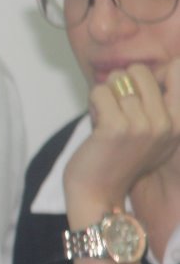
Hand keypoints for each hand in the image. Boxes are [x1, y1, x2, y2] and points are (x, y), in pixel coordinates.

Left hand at [63, 60, 179, 221]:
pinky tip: (95, 123)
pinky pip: (99, 92)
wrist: (98, 194)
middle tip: (114, 108)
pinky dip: (92, 103)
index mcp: (178, 124)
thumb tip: (153, 69)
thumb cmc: (118, 161)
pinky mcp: (116, 127)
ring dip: (103, 97)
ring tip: (104, 120)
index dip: (152, 72)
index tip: (137, 89)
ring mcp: (142, 125)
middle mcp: (166, 123)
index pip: (178, 69)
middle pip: (139, 70)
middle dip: (120, 83)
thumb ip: (158, 108)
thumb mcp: (154, 137)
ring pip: (116, 80)